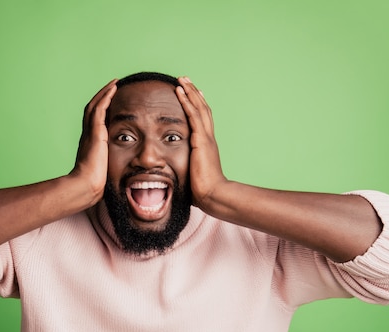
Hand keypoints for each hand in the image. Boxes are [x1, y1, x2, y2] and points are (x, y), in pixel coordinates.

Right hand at [71, 79, 117, 203]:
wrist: (86, 185)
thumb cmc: (94, 183)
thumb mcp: (104, 172)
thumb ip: (109, 167)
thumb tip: (121, 175)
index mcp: (90, 143)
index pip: (95, 121)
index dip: (102, 109)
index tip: (111, 101)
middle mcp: (87, 135)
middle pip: (92, 109)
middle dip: (102, 97)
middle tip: (112, 86)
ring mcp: (90, 133)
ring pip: (94, 106)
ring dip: (104, 93)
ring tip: (114, 84)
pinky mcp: (95, 133)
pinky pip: (99, 110)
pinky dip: (105, 98)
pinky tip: (113, 90)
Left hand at [176, 77, 227, 210]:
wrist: (213, 194)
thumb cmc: (203, 190)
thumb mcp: (193, 174)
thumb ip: (187, 168)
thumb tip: (175, 173)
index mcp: (206, 145)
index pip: (203, 120)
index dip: (197, 105)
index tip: (191, 94)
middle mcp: (208, 138)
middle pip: (203, 109)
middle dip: (194, 93)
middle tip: (185, 80)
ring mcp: (206, 138)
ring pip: (199, 108)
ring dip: (190, 92)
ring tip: (181, 79)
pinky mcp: (201, 140)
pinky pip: (193, 115)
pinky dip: (187, 102)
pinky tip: (180, 91)